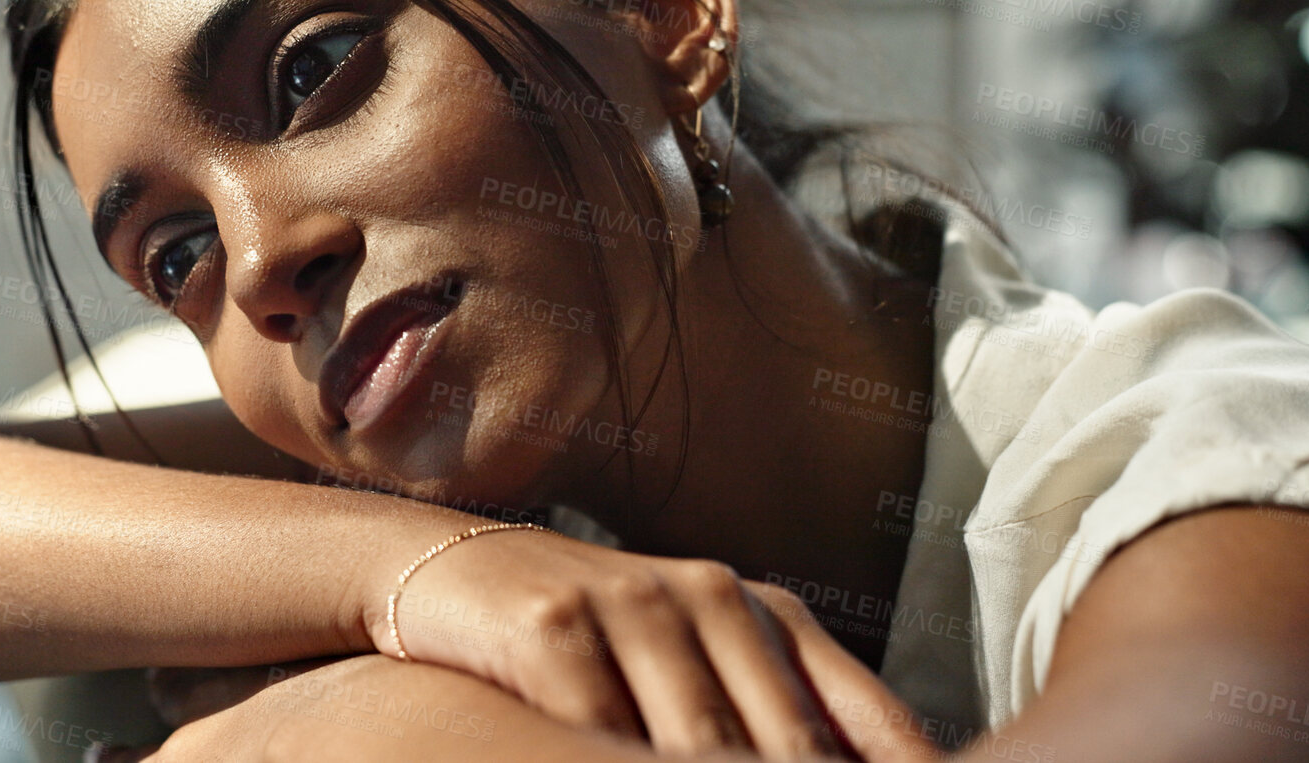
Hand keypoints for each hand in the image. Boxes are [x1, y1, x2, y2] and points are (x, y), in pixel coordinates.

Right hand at [100, 648, 935, 762]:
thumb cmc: (586, 632)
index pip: (862, 720)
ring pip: (699, 747)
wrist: (445, 565)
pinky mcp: (554, 629)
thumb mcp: (689, 655)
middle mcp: (711, 598)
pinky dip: (606, 761)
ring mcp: (632, 607)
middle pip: (785, 747)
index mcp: (764, 611)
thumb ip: (771, 712)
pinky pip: (597, 730)